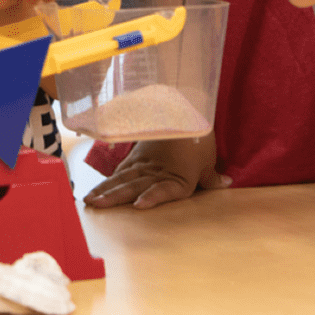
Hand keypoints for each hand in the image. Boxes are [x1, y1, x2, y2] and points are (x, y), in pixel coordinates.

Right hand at [83, 134, 230, 209]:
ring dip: (106, 189)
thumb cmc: (197, 135)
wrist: (182, 108)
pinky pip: (122, 170)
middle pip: (133, 184)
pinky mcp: (136, 157)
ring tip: (89, 200)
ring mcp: (144, 163)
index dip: (152, 197)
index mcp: (177, 176)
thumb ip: (211, 176)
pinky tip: (98, 189)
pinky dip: (110, 180)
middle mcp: (156, 171)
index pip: (163, 188)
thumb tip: (225, 183)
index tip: (138, 205)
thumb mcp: (207, 157)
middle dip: (113, 195)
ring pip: (122, 178)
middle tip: (94, 205)